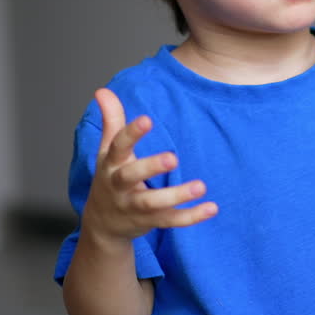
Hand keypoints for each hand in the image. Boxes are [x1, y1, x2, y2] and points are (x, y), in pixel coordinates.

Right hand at [81, 88, 217, 243]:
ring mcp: (134, 207)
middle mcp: (119, 186)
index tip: (147, 119)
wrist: (102, 224)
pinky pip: (171, 220)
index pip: (118, 146)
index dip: (131, 133)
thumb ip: (111, 120)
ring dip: (176, 196)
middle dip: (150, 167)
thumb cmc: (110, 178)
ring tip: (201, 186)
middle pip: (130, 176)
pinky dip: (191, 216)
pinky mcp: (151, 222)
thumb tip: (102, 90)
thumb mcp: (107, 151)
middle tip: (173, 157)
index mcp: (111, 164)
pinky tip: (212, 208)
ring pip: (153, 204)